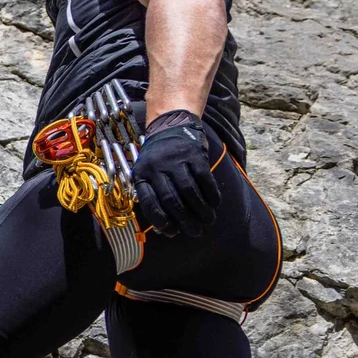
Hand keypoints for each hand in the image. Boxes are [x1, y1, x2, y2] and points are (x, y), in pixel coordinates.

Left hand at [132, 111, 220, 236]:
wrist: (170, 124)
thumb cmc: (158, 157)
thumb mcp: (147, 172)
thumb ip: (153, 196)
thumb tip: (164, 230)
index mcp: (142, 174)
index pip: (149, 203)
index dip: (161, 221)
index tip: (172, 232)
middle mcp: (157, 167)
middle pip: (171, 200)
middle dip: (185, 220)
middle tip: (195, 232)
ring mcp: (176, 159)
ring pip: (189, 191)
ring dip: (200, 210)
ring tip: (207, 220)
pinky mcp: (194, 154)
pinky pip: (204, 179)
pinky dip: (211, 194)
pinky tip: (215, 204)